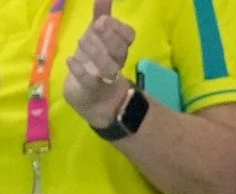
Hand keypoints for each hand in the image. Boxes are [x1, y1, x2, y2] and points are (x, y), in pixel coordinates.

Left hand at [62, 0, 135, 128]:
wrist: (94, 100)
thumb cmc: (95, 63)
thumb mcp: (97, 37)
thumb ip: (102, 15)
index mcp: (118, 48)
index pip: (128, 36)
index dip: (118, 27)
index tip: (103, 21)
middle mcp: (115, 62)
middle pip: (120, 49)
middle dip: (109, 37)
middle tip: (96, 27)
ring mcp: (105, 77)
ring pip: (109, 66)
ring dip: (95, 51)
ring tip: (81, 41)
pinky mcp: (92, 90)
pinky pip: (90, 81)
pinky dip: (79, 70)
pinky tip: (70, 60)